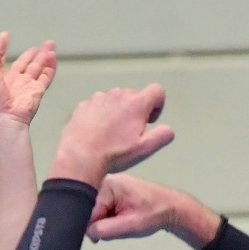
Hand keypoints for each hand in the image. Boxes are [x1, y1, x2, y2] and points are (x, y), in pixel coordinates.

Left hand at [0, 31, 56, 125]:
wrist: (3, 119)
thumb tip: (3, 35)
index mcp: (4, 79)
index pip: (13, 64)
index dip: (17, 54)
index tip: (17, 43)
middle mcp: (17, 83)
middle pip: (29, 65)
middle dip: (36, 54)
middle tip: (45, 44)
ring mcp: (28, 87)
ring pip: (39, 68)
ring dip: (45, 57)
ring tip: (51, 45)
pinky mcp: (37, 91)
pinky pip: (46, 76)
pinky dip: (51, 66)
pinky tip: (53, 56)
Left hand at [49, 86, 173, 187]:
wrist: (79, 158)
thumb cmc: (113, 155)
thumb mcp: (144, 149)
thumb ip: (162, 136)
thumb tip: (168, 130)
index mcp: (136, 103)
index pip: (157, 91)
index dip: (157, 105)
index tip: (149, 121)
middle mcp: (118, 95)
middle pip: (134, 96)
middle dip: (135, 111)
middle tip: (128, 134)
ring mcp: (99, 98)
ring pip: (114, 101)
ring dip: (116, 113)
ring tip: (110, 135)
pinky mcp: (83, 106)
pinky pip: (96, 107)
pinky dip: (98, 116)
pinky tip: (95, 133)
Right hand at [88, 175, 221, 248]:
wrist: (170, 208)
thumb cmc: (154, 214)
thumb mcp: (129, 225)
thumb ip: (104, 230)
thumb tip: (87, 232)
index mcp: (107, 184)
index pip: (88, 213)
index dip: (97, 227)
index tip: (113, 230)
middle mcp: (104, 180)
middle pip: (90, 211)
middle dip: (102, 224)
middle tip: (121, 225)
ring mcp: (107, 185)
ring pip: (95, 213)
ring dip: (107, 222)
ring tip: (124, 220)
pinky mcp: (110, 191)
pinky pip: (101, 210)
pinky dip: (110, 218)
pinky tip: (122, 217)